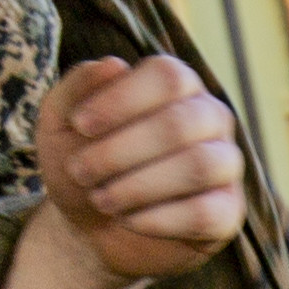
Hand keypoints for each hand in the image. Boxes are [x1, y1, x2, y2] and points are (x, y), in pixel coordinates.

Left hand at [38, 54, 245, 284]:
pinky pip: (205, 213)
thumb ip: (78, 86)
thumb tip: (113, 65)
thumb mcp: (62, 120)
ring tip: (102, 199)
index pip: (167, 76)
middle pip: (179, 123)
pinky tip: (127, 219)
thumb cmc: (83, 159)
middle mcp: (209, 117)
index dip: (122, 99)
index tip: (80, 124)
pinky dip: (157, 219)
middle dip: (120, 151)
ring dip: (138, 186)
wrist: (90, 224)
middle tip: (81, 171)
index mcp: (177, 84)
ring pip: (198, 166)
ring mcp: (224, 163)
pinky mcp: (227, 210)